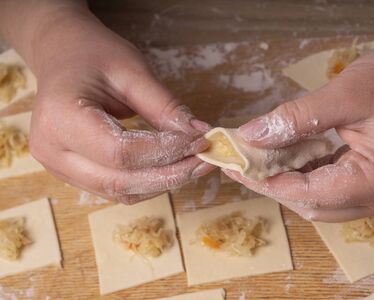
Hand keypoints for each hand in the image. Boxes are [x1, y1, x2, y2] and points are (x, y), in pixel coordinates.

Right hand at [6, 3, 214, 202]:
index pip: (122, 151)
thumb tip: (198, 132)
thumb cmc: (92, 55)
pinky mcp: (71, 173)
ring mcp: (58, 166)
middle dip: (170, 174)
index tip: (200, 141)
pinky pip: (116, 189)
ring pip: (120, 191)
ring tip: (194, 165)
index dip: (167, 151)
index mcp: (61, 118)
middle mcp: (52, 150)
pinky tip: (172, 168)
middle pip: (120, 180)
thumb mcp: (131, 71)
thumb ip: (164, 105)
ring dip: (162, 183)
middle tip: (205, 160)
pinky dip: (148, 182)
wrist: (62, 57)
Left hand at [225, 21, 373, 221]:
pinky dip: (307, 172)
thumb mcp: (346, 94)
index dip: (267, 181)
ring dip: (289, 179)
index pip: (308, 193)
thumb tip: (250, 135)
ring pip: (321, 198)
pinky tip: (288, 155)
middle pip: (313, 203)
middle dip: (274, 183)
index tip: (235, 165)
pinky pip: (333, 186)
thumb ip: (296, 118)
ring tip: (259, 157)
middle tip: (243, 161)